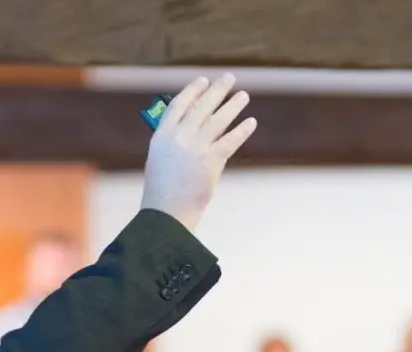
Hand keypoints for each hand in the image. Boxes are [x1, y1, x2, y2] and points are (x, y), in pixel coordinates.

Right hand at [140, 74, 256, 230]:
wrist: (166, 214)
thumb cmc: (162, 191)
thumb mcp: (160, 159)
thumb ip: (175, 141)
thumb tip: (198, 127)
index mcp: (162, 135)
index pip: (179, 104)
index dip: (193, 90)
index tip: (204, 81)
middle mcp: (178, 137)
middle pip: (201, 106)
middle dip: (217, 90)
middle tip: (229, 78)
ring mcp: (195, 149)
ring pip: (218, 120)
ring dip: (233, 105)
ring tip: (243, 96)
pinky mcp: (210, 162)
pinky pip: (230, 141)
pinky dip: (242, 130)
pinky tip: (251, 122)